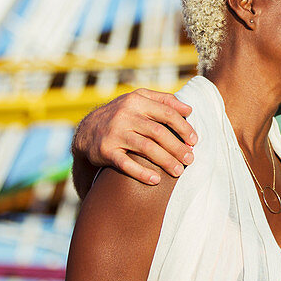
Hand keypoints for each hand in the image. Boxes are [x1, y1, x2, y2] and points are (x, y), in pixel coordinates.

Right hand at [72, 88, 196, 192]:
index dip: (183, 127)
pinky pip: (126, 164)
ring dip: (166, 161)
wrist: (87, 131)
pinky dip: (142, 173)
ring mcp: (114, 133)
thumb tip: (189, 109)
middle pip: (158, 132)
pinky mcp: (106, 151)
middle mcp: (124, 115)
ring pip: (146, 148)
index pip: (166, 113)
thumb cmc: (121, 115)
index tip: (194, 141)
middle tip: (190, 159)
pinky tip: (156, 180)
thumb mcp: (138, 101)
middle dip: (177, 147)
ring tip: (178, 171)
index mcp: (136, 101)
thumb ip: (163, 101)